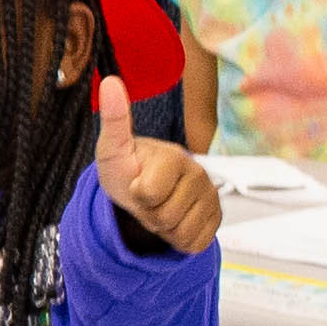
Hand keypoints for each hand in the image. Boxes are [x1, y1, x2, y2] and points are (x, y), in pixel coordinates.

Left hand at [96, 76, 219, 255]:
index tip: (136, 182)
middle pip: (165, 218)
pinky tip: (173, 220)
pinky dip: (178, 240)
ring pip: (181, 234)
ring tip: (158, 208)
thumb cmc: (126, 168)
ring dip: (162, 229)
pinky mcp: (217, 218)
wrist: (140, 189)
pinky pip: (195, 244)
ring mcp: (212, 197)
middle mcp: (200, 174)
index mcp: (175, 157)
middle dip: (148, 214)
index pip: (149, 194)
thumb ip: (114, 119)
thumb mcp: (112, 148)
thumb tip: (109, 81)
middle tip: (146, 199)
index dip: (136, 195)